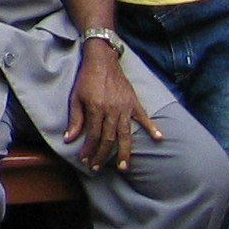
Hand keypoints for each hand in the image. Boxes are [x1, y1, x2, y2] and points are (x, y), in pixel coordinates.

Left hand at [64, 39, 159, 171]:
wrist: (102, 60)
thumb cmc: (87, 79)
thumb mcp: (75, 97)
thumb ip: (75, 119)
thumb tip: (69, 139)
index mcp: (96, 108)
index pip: (93, 135)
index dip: (89, 150)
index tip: (85, 160)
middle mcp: (111, 110)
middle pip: (108, 139)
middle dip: (102, 156)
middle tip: (97, 168)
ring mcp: (125, 107)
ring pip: (125, 134)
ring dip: (124, 152)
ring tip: (123, 167)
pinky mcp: (134, 102)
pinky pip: (144, 117)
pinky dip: (152, 127)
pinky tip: (159, 138)